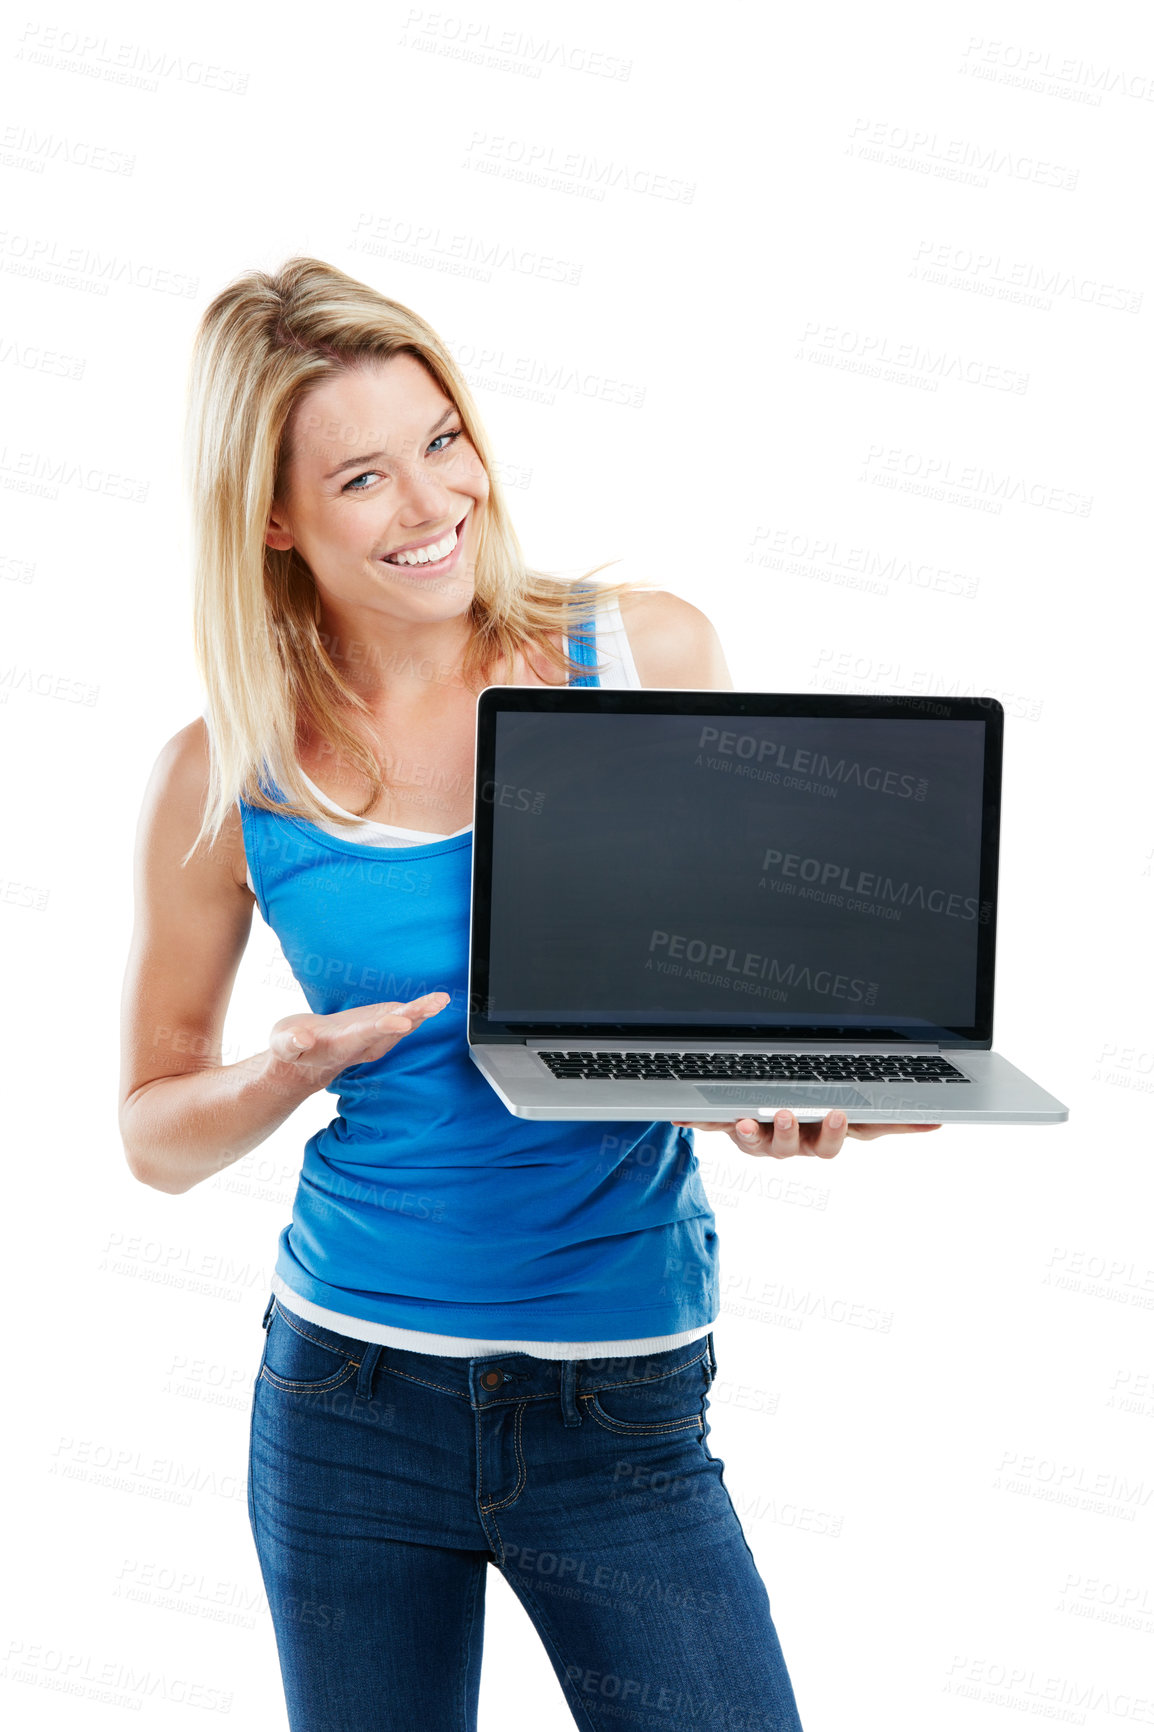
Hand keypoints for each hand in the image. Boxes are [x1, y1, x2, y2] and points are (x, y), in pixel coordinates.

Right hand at [268, 992, 451, 1092]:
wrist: (305, 1060)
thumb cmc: (292, 1048)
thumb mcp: (283, 1045)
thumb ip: (291, 1042)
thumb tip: (301, 1038)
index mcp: (342, 1045)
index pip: (366, 1035)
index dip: (384, 1027)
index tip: (402, 1020)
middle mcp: (364, 1044)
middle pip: (393, 1029)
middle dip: (414, 1015)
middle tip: (435, 1004)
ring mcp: (375, 1037)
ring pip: (403, 1024)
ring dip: (423, 1012)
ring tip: (442, 999)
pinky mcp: (379, 1027)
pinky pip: (404, 1019)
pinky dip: (421, 1010)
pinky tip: (437, 1001)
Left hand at [669, 1111, 941, 1159]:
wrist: (767, 1116)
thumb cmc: (816, 1115)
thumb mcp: (856, 1117)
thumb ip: (895, 1121)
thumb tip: (939, 1122)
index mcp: (825, 1134)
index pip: (842, 1138)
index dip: (845, 1130)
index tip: (851, 1114)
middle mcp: (794, 1141)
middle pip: (799, 1146)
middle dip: (800, 1133)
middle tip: (798, 1114)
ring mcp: (761, 1137)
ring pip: (757, 1142)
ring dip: (752, 1133)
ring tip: (747, 1118)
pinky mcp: (729, 1127)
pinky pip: (711, 1125)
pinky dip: (695, 1121)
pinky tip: (680, 1114)